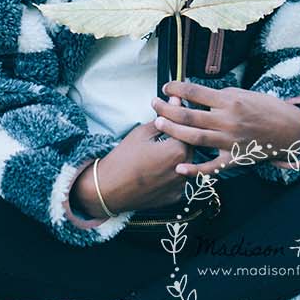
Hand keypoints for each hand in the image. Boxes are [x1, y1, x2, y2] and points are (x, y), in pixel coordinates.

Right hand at [72, 120, 193, 215]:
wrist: (108, 189)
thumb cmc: (123, 158)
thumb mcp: (142, 133)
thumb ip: (164, 117)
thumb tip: (175, 102)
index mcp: (178, 151)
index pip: (189, 129)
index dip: (181, 119)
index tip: (175, 111)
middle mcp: (183, 169)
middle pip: (191, 147)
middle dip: (181, 137)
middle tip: (167, 131)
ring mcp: (179, 186)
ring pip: (187, 164)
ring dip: (179, 155)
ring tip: (162, 150)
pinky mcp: (174, 197)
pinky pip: (180, 180)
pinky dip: (174, 172)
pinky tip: (160, 168)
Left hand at [151, 81, 299, 177]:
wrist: (291, 129)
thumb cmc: (266, 109)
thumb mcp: (244, 94)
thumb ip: (220, 96)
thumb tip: (196, 95)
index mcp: (230, 100)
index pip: (195, 92)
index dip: (177, 88)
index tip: (166, 86)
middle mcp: (228, 120)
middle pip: (189, 116)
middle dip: (167, 109)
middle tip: (153, 103)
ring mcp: (230, 141)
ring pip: (195, 138)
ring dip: (174, 131)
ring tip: (159, 123)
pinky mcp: (235, 158)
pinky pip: (212, 166)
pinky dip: (195, 169)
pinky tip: (180, 167)